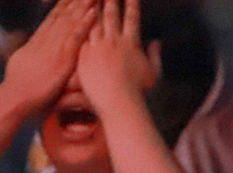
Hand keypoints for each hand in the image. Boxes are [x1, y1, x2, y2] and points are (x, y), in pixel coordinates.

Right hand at [1, 0, 97, 116]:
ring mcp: (54, 50)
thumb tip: (24, 54)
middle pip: (61, 17)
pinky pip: (76, 38)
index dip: (61, 7)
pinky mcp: (62, 59)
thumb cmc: (16, 93)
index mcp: (35, 45)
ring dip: (82, 7)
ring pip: (70, 23)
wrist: (14, 99)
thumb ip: (26, 59)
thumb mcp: (18, 68)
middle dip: (73, 3)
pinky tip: (93, 12)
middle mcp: (45, 42)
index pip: (50, 21)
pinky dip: (85, 24)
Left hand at [76, 0, 158, 116]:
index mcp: (132, 44)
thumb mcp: (153, 74)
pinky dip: (80, 25)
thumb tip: (156, 43)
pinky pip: (81, 36)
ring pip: (95, 22)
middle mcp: (115, 42)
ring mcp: (98, 48)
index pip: (132, 18)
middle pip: (112, 15)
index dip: (132, 4)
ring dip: (94, 8)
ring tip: (91, 0)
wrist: (118, 103)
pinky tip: (76, 17)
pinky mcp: (85, 57)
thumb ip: (154, 56)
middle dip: (111, 0)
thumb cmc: (139, 94)